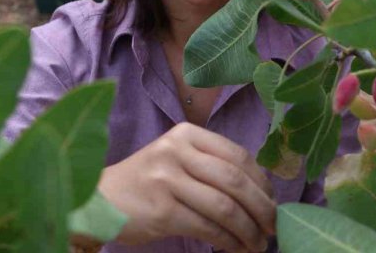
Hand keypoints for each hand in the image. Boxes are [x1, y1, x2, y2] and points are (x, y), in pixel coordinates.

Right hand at [97, 123, 276, 251]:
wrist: (101, 199)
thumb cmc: (148, 180)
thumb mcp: (177, 158)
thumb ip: (212, 165)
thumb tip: (261, 191)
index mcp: (186, 134)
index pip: (237, 155)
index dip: (261, 182)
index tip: (273, 202)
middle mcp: (176, 151)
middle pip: (234, 180)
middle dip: (262, 208)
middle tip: (274, 227)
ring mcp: (167, 180)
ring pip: (224, 207)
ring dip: (248, 230)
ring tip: (258, 244)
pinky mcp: (161, 211)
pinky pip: (207, 227)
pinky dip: (228, 241)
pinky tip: (236, 248)